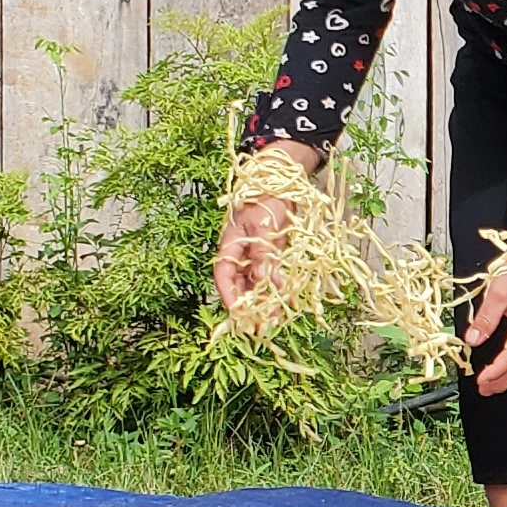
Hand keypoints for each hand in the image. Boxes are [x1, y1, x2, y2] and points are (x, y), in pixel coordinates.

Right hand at [212, 141, 321, 310]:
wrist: (282, 182)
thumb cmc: (267, 197)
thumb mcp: (264, 226)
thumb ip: (263, 254)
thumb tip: (263, 281)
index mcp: (230, 243)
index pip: (224, 274)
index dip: (229, 295)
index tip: (239, 312)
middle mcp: (240, 252)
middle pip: (239, 284)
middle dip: (248, 305)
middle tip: (260, 325)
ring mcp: (254, 254)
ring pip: (254, 284)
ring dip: (262, 301)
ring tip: (274, 319)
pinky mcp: (269, 254)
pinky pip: (269, 276)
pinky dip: (274, 289)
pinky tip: (283, 301)